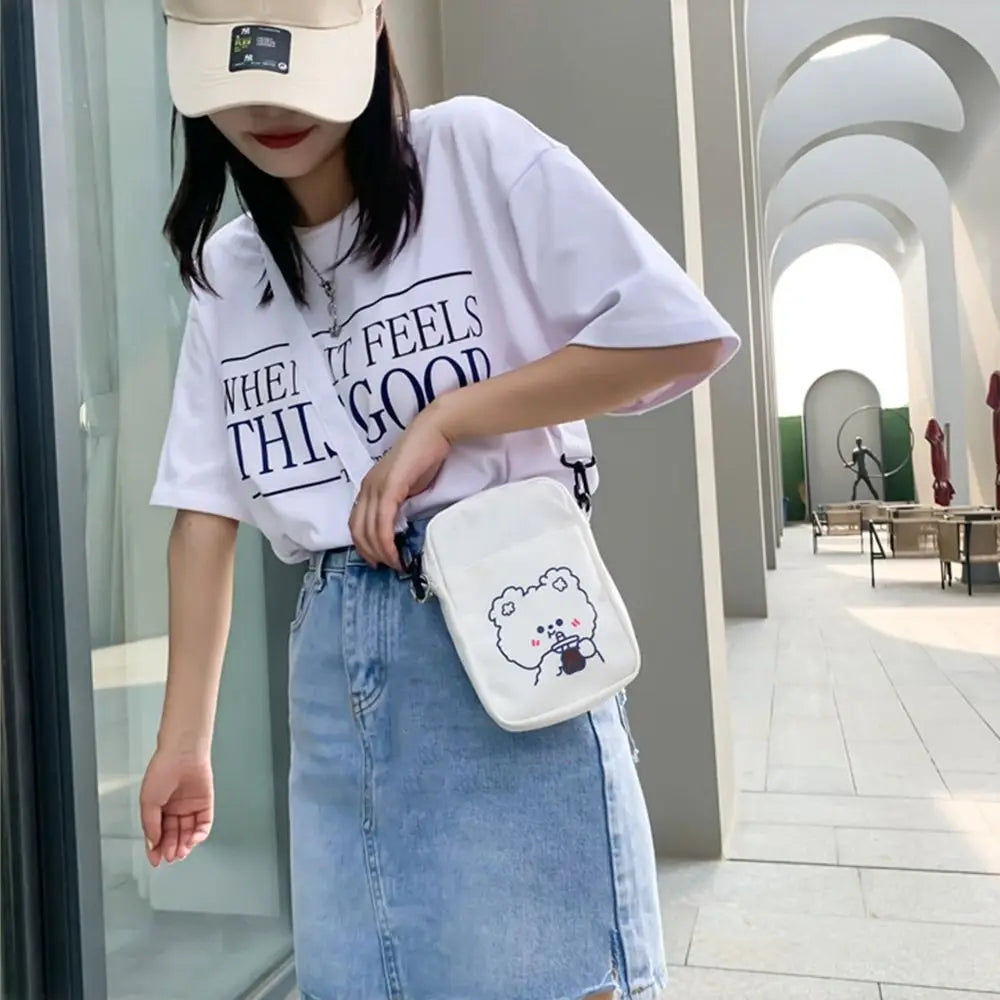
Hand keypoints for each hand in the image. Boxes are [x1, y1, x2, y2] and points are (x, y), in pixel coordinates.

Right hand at [139, 747, 213, 866]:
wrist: (182, 754)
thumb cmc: (163, 769)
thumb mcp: (148, 801)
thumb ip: (151, 824)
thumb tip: (153, 843)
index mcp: (158, 807)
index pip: (157, 833)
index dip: (155, 848)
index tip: (155, 860)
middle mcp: (174, 808)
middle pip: (173, 835)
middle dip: (170, 848)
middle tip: (168, 858)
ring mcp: (190, 806)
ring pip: (188, 832)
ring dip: (184, 845)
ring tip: (179, 853)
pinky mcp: (205, 803)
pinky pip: (203, 823)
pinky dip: (199, 835)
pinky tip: (191, 841)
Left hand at [349, 407, 452, 569]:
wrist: (434, 431)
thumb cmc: (425, 455)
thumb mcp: (407, 485)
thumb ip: (399, 502)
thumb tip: (401, 525)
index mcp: (369, 486)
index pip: (356, 522)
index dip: (363, 544)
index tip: (377, 559)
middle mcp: (367, 487)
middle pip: (358, 530)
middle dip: (370, 553)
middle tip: (386, 567)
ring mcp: (376, 487)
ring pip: (369, 530)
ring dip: (380, 552)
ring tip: (394, 564)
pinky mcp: (390, 488)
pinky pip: (383, 523)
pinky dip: (387, 542)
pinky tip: (395, 553)